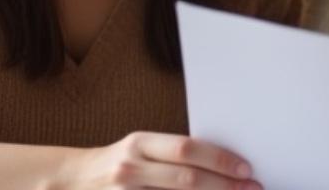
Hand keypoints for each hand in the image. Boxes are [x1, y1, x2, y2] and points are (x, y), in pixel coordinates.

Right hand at [59, 132, 260, 189]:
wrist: (75, 181)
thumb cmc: (120, 164)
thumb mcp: (142, 150)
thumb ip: (175, 156)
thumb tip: (223, 164)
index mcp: (140, 143)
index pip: (187, 149)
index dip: (220, 159)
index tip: (246, 168)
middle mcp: (131, 168)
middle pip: (187, 179)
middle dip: (225, 186)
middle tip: (253, 188)